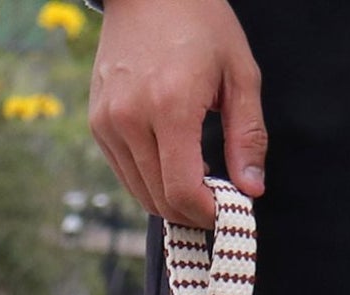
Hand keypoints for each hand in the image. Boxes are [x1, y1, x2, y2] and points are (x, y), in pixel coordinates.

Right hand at [90, 0, 265, 225]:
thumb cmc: (201, 25)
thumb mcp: (241, 76)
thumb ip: (248, 137)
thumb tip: (251, 191)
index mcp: (169, 106)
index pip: (183, 192)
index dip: (210, 214)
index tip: (231, 210)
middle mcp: (129, 117)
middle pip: (161, 200)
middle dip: (195, 212)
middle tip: (220, 200)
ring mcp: (107, 120)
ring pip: (141, 192)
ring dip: (174, 200)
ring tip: (202, 179)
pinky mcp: (97, 120)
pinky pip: (126, 173)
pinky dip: (153, 181)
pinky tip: (176, 163)